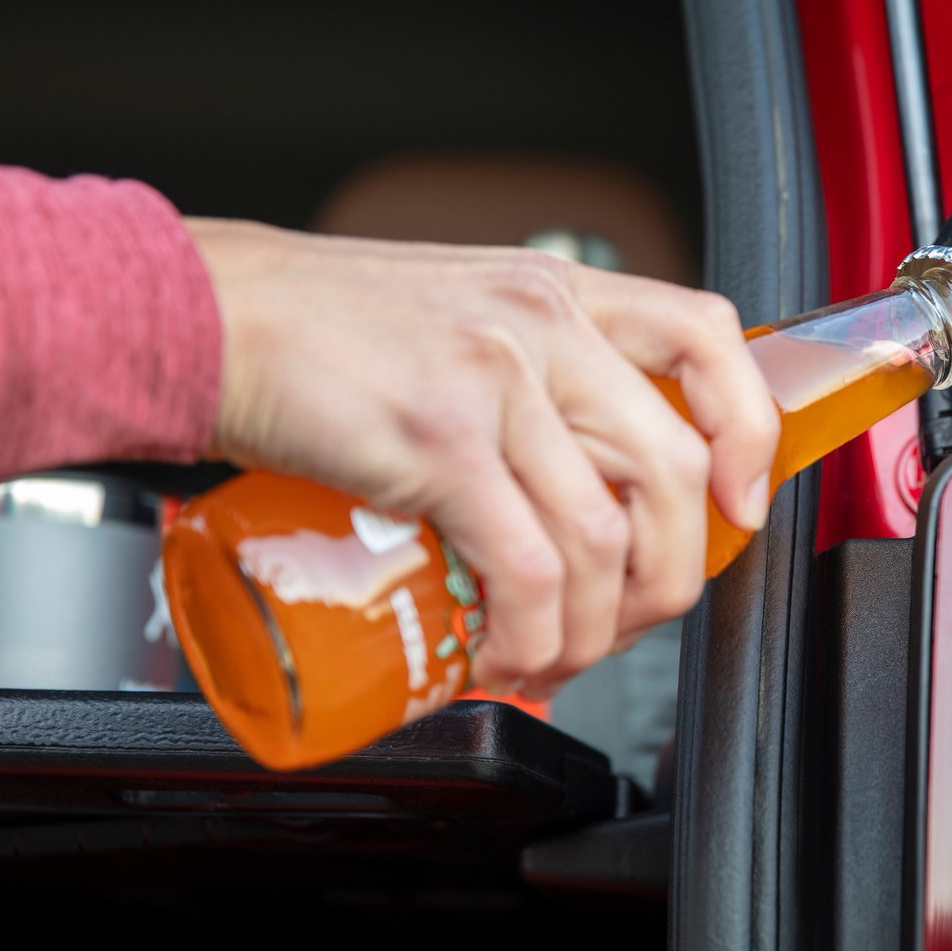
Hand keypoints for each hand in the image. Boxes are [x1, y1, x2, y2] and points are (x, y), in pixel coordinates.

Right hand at [184, 220, 779, 698]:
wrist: (203, 317)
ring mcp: (493, 382)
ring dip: (593, 630)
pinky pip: (528, 566)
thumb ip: (530, 373)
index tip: (738, 502)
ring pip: (605, 536)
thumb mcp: (460, 317)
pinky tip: (506, 657)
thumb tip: (583, 487)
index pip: (708, 336)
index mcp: (558, 293)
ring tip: (554, 657)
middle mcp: (542, 327)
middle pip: (672, 468)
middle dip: (669, 575)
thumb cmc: (321, 332)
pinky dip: (532, 635)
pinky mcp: (438, 442)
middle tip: (630, 619)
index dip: (748, 429)